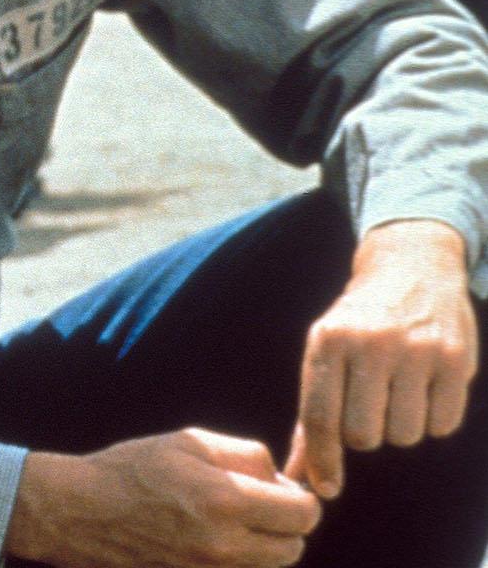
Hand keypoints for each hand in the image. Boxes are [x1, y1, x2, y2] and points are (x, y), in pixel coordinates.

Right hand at [8, 428, 320, 566]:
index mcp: (226, 501)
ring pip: (270, 566)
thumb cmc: (132, 470)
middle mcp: (225, 546)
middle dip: (283, 524)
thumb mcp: (189, 442)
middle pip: (294, 547)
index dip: (298, 498)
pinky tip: (209, 539)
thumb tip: (283, 481)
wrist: (79, 513)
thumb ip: (248, 455)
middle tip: (254, 504)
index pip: (305, 514)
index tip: (278, 489)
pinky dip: (237, 560)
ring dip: (263, 545)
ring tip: (228, 521)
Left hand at [283, 219, 477, 499]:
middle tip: (369, 408)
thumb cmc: (357, 323)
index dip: (322, 461)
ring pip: (405, 435)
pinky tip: (425, 388)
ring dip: (400, 427)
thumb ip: (312, 414)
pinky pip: (443, 425)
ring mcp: (417, 350)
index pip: (320, 417)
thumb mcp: (324, 352)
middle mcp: (370, 344)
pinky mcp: (456, 359)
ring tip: (397, 393)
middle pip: (364, 436)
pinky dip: (433, 419)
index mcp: (328, 341)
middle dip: (365, 436)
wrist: (410, 268)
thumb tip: (300, 477)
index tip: (325, 489)